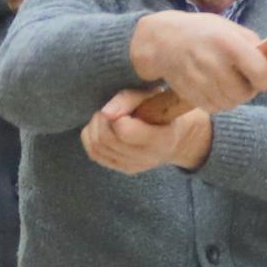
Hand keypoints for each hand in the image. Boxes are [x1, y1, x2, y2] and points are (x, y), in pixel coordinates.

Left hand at [84, 89, 214, 175]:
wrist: (175, 138)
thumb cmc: (163, 111)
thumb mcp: (154, 97)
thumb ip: (130, 100)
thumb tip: (105, 112)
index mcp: (161, 139)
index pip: (125, 131)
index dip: (117, 114)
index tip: (121, 106)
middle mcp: (148, 157)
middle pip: (107, 139)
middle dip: (101, 119)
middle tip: (107, 109)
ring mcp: (133, 166)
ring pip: (97, 147)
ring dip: (94, 127)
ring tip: (105, 117)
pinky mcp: (122, 168)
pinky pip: (94, 154)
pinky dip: (91, 137)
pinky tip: (101, 128)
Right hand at [128, 10, 266, 113]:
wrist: (164, 40)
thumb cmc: (207, 33)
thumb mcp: (236, 34)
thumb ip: (263, 59)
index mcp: (228, 42)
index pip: (260, 72)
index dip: (264, 78)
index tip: (260, 75)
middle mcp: (212, 61)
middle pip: (245, 93)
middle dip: (248, 89)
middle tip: (240, 76)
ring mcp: (198, 79)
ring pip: (231, 103)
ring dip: (234, 96)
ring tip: (225, 79)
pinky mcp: (188, 94)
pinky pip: (215, 108)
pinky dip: (219, 101)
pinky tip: (213, 86)